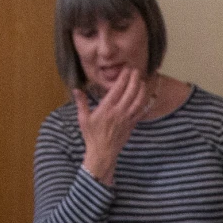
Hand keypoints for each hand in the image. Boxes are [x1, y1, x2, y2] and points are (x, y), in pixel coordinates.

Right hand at [74, 67, 148, 182]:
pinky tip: (145, 96)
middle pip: (130, 92)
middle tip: (136, 70)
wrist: (103, 153)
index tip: (126, 69)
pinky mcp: (132, 125)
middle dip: (134, 79)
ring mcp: (127, 119)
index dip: (123, 77)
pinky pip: (140, 112)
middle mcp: (119, 112)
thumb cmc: (92, 136)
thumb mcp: (83, 118)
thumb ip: (81, 102)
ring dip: (142, 89)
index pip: (117, 89)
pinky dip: (144, 102)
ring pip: (138, 101)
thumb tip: (76, 89)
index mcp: (106, 108)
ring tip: (142, 80)